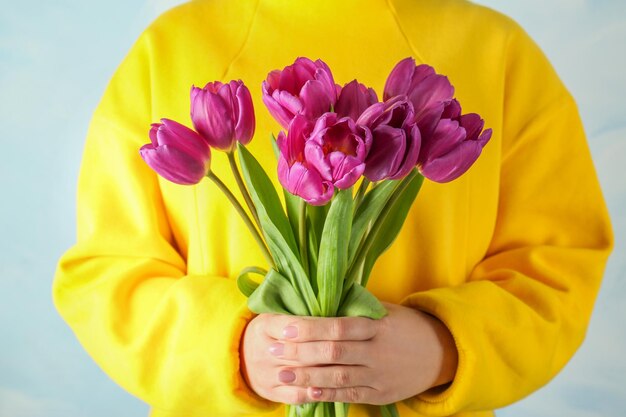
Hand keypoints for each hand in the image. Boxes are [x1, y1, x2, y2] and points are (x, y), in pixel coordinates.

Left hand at [241, 303, 457, 404]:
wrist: (440, 353)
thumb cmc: (405, 326)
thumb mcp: (385, 311)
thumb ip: (356, 308)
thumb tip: (321, 297)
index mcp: (378, 326)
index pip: (339, 327)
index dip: (310, 328)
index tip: (285, 327)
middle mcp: (378, 351)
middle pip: (334, 353)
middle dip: (301, 352)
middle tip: (273, 350)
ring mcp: (380, 375)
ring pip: (339, 377)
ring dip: (307, 376)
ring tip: (281, 373)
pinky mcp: (381, 394)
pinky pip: (350, 395)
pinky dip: (328, 395)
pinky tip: (306, 392)